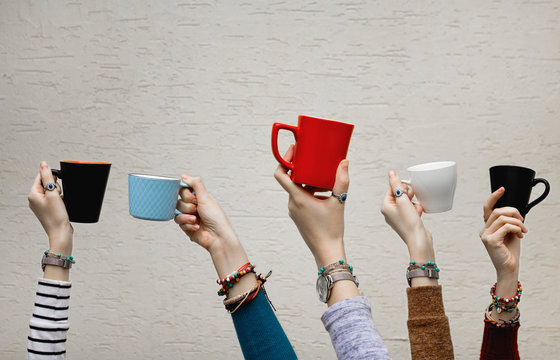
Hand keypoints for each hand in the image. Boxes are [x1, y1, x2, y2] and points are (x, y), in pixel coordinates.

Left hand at [28, 161, 72, 254]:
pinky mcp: (47, 209)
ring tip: (60, 202)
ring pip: (51, 191)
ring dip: (58, 193)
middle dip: (56, 186)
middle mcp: (34, 199)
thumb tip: (43, 164)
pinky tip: (61, 206)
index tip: (59, 181)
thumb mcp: (53, 194)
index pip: (41, 177)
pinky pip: (53, 198)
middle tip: (59, 196)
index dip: (52, 176)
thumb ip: (48, 177)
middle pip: (46, 183)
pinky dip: (59, 199)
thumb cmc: (56, 216)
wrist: (61, 233)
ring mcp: (41, 205)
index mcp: (33, 194)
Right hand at [175, 175, 255, 296]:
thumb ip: (195, 184)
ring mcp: (189, 216)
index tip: (193, 197)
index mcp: (199, 197)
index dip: (186, 194)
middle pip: (178, 201)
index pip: (183, 190)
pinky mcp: (186, 227)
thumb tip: (184, 176)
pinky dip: (188, 225)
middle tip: (197, 209)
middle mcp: (193, 206)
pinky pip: (179, 222)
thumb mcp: (206, 198)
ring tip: (196, 219)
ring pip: (177, 212)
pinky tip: (197, 227)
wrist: (218, 237)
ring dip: (187, 216)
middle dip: (188, 206)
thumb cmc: (216, 218)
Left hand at [274, 145, 349, 268]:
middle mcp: (292, 203)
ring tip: (324, 179)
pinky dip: (310, 193)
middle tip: (314, 160)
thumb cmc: (331, 229)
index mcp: (297, 198)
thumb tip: (344, 162)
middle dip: (303, 169)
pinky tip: (324, 193)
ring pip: (297, 190)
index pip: (281, 174)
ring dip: (309, 182)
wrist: (327, 251)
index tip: (294, 150)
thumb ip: (342, 181)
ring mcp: (294, 211)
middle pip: (292, 180)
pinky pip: (301, 199)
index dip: (284, 160)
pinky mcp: (299, 216)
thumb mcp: (339, 202)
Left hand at [380, 170, 433, 263]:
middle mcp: (390, 212)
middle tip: (411, 202)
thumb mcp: (403, 200)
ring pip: (408, 201)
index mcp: (385, 206)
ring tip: (416, 211)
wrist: (419, 240)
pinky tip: (419, 215)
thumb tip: (391, 172)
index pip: (392, 189)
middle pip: (400, 194)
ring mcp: (399, 217)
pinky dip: (417, 210)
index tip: (408, 193)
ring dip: (415, 204)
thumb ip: (397, 185)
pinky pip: (413, 209)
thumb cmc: (409, 222)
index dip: (402, 188)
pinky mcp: (407, 221)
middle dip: (409, 196)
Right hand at [480, 187, 526, 288]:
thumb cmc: (510, 252)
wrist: (509, 268)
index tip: (502, 189)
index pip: (487, 208)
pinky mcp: (490, 241)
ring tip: (523, 230)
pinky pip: (506, 227)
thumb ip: (509, 222)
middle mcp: (484, 230)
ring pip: (502, 218)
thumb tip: (514, 212)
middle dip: (514, 212)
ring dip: (517, 222)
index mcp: (487, 228)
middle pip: (498, 211)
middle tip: (523, 221)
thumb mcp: (511, 233)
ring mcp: (485, 235)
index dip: (494, 197)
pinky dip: (516, 228)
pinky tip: (520, 235)